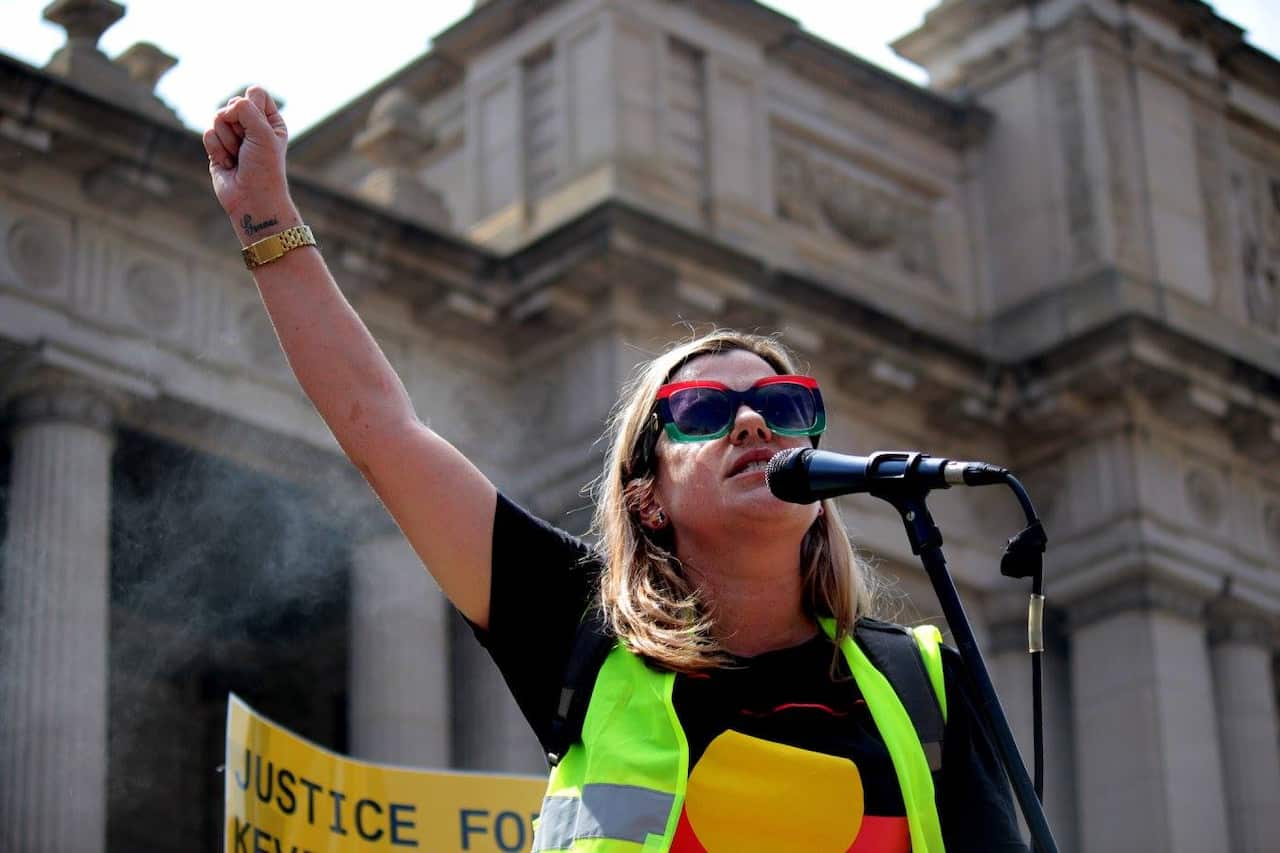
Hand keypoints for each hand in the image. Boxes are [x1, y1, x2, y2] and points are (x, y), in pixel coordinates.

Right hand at [203, 86, 294, 239]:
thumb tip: (227, 107)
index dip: (250, 105)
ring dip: (227, 140)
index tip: (258, 127)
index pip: (255, 92)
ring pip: (217, 117)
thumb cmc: (264, 168)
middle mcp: (252, 126)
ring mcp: (234, 136)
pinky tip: (228, 164)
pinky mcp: (218, 147)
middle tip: (247, 147)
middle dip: (236, 125)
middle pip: (233, 103)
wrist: (251, 199)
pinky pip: (208, 134)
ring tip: (238, 157)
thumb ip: (246, 109)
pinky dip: (216, 149)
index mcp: (270, 120)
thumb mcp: (263, 133)